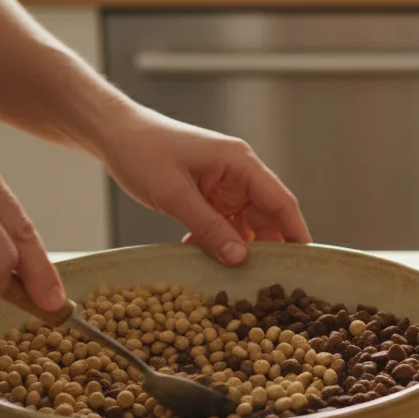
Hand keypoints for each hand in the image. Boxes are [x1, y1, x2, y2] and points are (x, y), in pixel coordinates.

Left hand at [95, 108, 310, 264]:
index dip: (296, 233)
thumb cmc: (142, 151)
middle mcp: (238, 174)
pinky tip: (201, 257)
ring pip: (245, 224)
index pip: (281, 202)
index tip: (304, 263)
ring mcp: (223, 185)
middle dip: (267, 249)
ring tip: (234, 277)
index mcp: (239, 163)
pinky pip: (223, 224)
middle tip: (266, 283)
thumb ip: (208, 227)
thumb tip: (239, 258)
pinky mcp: (208, 195)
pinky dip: (216, 242)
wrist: (114, 134)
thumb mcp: (174, 194)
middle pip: (267, 217)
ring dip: (238, 248)